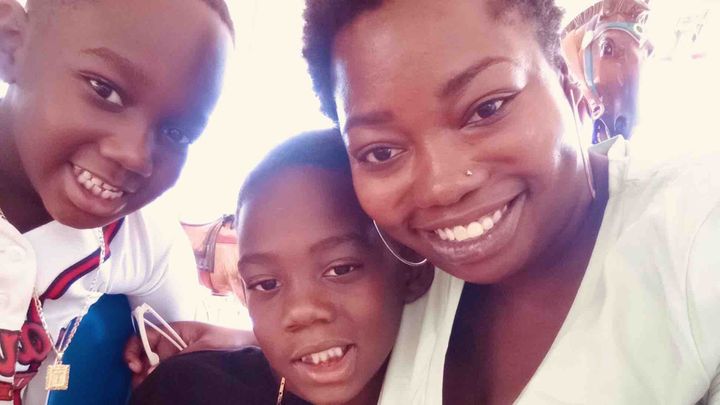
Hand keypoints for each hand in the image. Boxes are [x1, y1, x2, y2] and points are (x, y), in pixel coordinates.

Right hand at [124, 321, 255, 387]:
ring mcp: (175, 358)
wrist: (246, 349)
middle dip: (138, 369)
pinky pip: (164, 376)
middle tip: (141, 383)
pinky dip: (157, 383)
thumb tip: (153, 372)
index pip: (145, 335)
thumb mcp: (204, 345)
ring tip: (148, 389)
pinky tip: (157, 389)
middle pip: (144, 356)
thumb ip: (179, 358)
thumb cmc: (227, 340)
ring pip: (151, 369)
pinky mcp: (181, 369)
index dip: (134, 348)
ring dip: (146, 378)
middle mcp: (171, 344)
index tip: (135, 364)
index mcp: (174, 331)